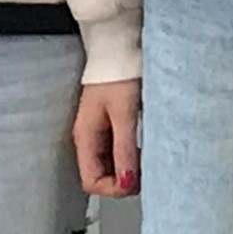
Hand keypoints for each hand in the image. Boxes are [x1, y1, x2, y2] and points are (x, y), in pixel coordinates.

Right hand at [75, 79, 140, 197]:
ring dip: (127, 167)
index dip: (113, 188)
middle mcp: (87, 138)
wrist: (118, 45)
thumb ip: (124, 149)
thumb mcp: (124, 113)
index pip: (91, 181)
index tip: (136, 180)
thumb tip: (126, 184)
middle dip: (122, 179)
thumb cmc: (119, 74)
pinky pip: (116, 149)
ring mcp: (97, 131)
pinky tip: (144, 146)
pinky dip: (129, 154)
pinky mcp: (109, 123)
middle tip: (146, 170)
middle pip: (100, 175)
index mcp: (84, 137)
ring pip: (110, 164)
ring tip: (147, 157)